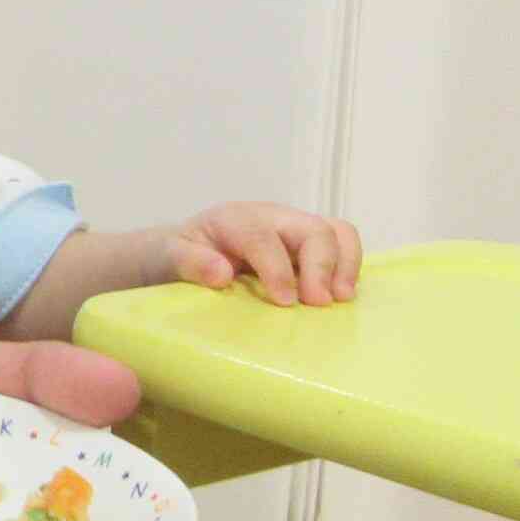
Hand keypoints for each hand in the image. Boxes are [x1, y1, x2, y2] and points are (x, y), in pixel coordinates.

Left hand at [167, 201, 360, 305]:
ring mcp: (294, 228)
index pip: (263, 237)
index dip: (278, 269)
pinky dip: (349, 268)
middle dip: (321, 266)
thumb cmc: (181, 253)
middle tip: (318, 303)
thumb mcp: (170, 256)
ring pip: (336, 232)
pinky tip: (341, 296)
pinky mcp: (308, 244)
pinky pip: (341, 246)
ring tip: (342, 298)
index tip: (285, 302)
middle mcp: (271, 217)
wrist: (188, 248)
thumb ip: (190, 262)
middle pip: (312, 229)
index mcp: (234, 219)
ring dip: (345, 264)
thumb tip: (221, 274)